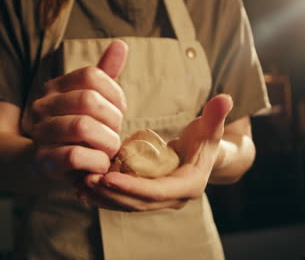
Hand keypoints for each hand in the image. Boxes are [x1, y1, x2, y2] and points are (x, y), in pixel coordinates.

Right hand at [29, 40, 128, 182]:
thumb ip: (104, 74)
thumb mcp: (89, 101)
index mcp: (55, 87)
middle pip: (89, 100)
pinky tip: (99, 164)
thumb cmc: (75, 132)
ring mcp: (40, 133)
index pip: (91, 75)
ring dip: (107, 142)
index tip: (119, 111)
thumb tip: (121, 44)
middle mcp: (43, 106)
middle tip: (115, 134)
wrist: (43, 165)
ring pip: (82, 127)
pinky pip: (75, 155)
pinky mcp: (43, 161)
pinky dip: (96, 161)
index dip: (115, 94)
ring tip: (109, 151)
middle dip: (113, 120)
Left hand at [78, 94, 232, 210]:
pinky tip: (83, 187)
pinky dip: (104, 196)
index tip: (107, 176)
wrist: (201, 156)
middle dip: (111, 193)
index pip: (156, 191)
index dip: (131, 186)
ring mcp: (158, 201)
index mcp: (188, 185)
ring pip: (127, 205)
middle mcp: (172, 199)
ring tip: (79, 182)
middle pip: (137, 202)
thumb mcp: (209, 128)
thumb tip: (225, 98)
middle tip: (85, 178)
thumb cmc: (203, 140)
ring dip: (103, 197)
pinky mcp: (146, 197)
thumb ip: (215, 115)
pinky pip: (123, 200)